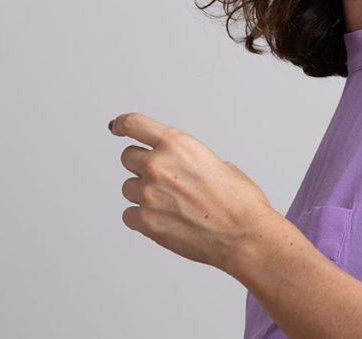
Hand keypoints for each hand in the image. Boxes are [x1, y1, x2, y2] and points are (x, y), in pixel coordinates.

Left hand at [108, 111, 275, 272]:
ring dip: (143, 194)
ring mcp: (150, 193)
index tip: (117, 127)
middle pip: (128, 157)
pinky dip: (142, 218)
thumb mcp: (219, 164)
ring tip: (172, 205)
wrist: (244, 236)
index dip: (123, 124)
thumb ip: (192, 160)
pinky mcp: (146, 221)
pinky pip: (129, 215)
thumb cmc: (240, 202)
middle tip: (163, 181)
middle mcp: (159, 164)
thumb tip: (185, 168)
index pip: (134, 124)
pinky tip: (165, 221)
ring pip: (128, 188)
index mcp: (178, 144)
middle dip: (141, 166)